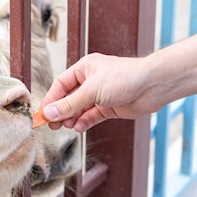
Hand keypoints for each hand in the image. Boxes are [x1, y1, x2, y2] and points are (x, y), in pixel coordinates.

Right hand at [39, 53, 163, 131]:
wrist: (154, 86)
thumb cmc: (124, 78)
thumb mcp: (91, 91)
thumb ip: (69, 104)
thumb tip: (48, 114)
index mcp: (84, 69)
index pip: (61, 85)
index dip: (51, 99)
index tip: (42, 114)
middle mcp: (91, 81)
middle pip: (69, 98)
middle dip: (60, 111)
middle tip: (52, 125)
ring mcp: (100, 95)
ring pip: (80, 108)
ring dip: (72, 118)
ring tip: (67, 126)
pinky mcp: (110, 107)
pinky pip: (92, 116)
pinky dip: (85, 122)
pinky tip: (79, 128)